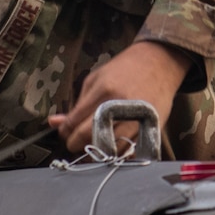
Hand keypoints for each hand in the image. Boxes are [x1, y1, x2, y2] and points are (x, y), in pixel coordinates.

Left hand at [49, 40, 194, 153]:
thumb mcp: (95, 80)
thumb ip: (77, 104)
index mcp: (104, 92)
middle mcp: (121, 106)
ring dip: (97, 151)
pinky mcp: (151, 127)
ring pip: (110, 148)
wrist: (159, 63)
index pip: (75, 122)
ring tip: (92, 146)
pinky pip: (130, 149)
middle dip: (76, 144)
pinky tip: (112, 146)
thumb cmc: (124, 70)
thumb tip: (54, 123)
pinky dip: (118, 152)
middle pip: (90, 137)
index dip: (65, 132)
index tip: (64, 133)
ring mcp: (138, 118)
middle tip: (74, 143)